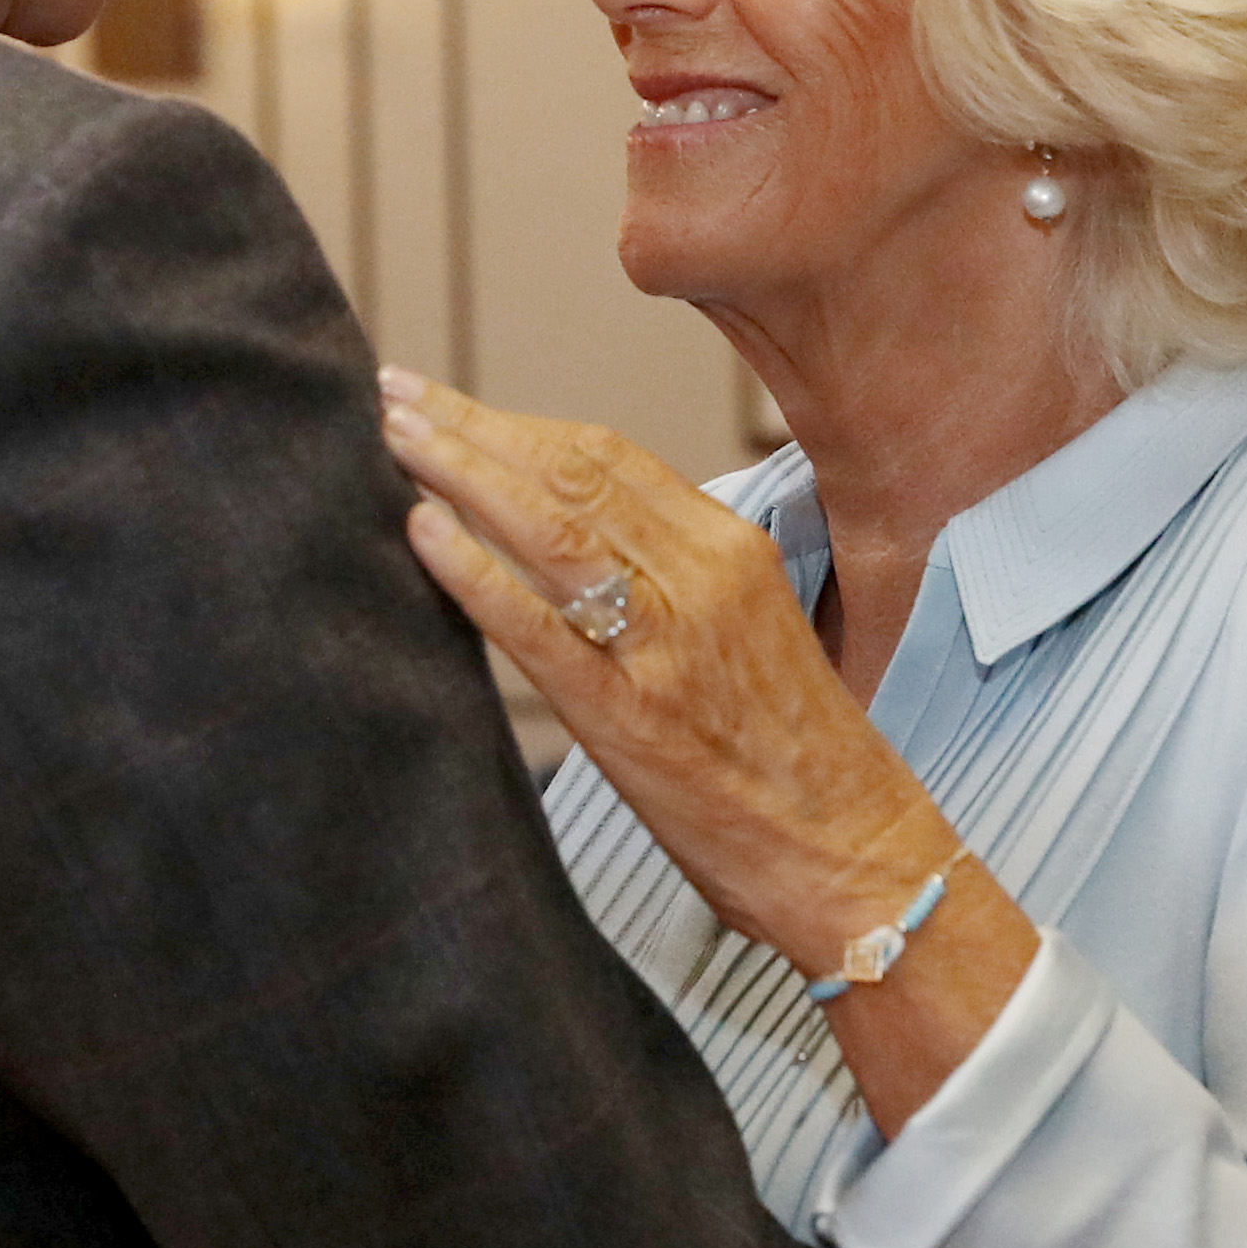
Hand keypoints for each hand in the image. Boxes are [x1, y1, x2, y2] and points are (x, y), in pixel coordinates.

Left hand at [376, 370, 944, 977]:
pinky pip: (540, 627)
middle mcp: (702, 576)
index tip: (451, 403)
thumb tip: (582, 538)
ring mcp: (666, 643)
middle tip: (395, 392)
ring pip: (550, 524)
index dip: (519, 421)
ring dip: (460, 470)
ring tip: (392, 437)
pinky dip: (476, 572)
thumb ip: (677, 575)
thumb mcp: (751, 630)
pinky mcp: (632, 716)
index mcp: (732, 548)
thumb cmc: (797, 756)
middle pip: (569, 469)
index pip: (609, 454)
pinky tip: (422, 533)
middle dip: (472, 425)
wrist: (854, 855)